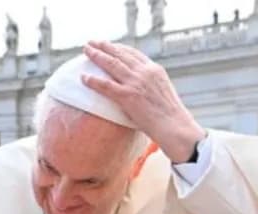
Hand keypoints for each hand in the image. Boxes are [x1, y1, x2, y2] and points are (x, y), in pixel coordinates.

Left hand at [80, 40, 205, 162]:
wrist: (174, 126)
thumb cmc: (170, 116)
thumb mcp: (163, 93)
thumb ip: (151, 86)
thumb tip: (142, 90)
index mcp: (155, 70)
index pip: (134, 54)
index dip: (120, 48)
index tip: (109, 45)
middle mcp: (145, 72)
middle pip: (121, 54)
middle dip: (105, 47)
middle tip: (93, 42)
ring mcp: (136, 83)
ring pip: (112, 64)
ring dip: (97, 55)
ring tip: (86, 50)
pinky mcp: (128, 96)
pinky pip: (106, 85)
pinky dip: (93, 80)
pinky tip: (83, 77)